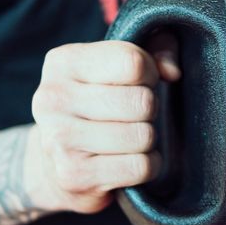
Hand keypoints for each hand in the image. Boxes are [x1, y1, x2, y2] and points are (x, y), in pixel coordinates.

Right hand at [28, 39, 179, 213]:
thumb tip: (172, 72)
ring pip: (143, 136)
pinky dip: (146, 166)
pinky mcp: (73, 175)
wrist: (56, 166)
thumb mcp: (119, 66)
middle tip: (131, 116)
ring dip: (147, 140)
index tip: (138, 83)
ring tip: (127, 138)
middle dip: (149, 110)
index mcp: (62, 62)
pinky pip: (140, 167)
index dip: (149, 74)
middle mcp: (53, 98)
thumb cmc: (99, 105)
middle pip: (141, 101)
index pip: (132, 62)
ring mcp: (59, 139)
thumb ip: (156, 49)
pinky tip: (126, 161)